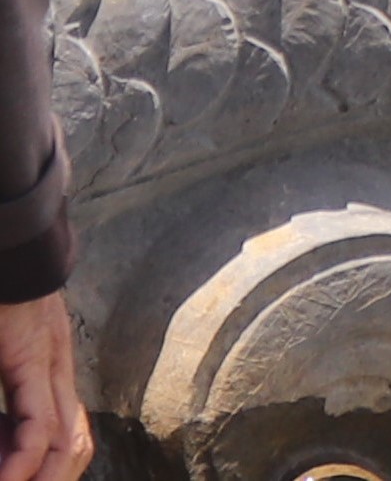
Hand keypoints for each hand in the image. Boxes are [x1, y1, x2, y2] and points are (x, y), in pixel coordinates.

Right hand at [0, 287, 87, 480]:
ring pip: (61, 440)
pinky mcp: (32, 356)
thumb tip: (8, 425)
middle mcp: (58, 368)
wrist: (12, 245)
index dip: (49, 469)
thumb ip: (16, 385)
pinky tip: (11, 478)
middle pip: (71, 444)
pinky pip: (38, 420)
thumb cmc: (3, 297)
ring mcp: (49, 362)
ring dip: (41, 477)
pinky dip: (25, 458)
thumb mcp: (9, 351)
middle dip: (49, 479)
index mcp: (48, 366)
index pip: (63, 431)